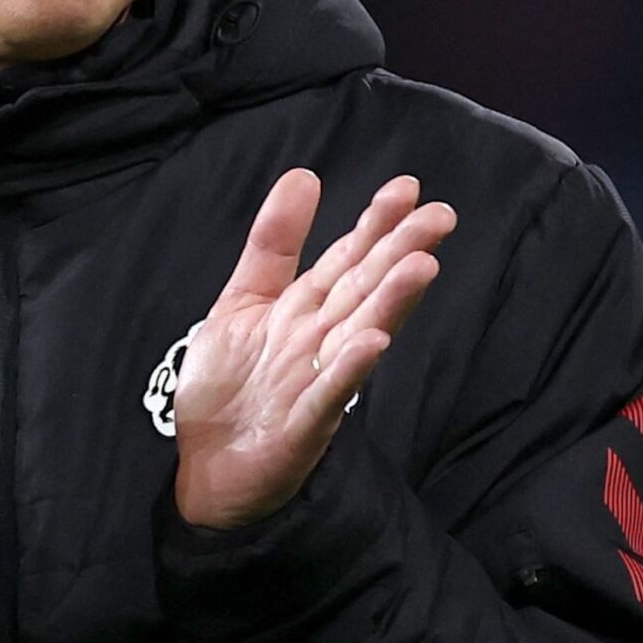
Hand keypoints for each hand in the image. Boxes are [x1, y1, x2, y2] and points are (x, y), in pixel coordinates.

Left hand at [172, 170, 455, 528]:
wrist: (202, 468)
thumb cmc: (230, 386)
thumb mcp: (243, 300)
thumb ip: (274, 243)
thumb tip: (305, 174)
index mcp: (307, 310)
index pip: (348, 259)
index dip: (375, 224)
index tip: (406, 187)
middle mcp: (321, 342)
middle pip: (365, 289)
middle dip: (401, 251)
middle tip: (441, 216)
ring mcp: (317, 384)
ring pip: (359, 334)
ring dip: (391, 302)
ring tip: (422, 265)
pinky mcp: (303, 428)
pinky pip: (329, 396)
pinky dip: (349, 370)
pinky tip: (371, 344)